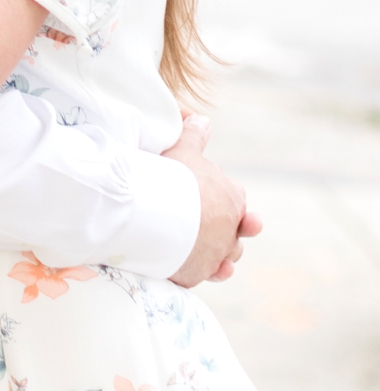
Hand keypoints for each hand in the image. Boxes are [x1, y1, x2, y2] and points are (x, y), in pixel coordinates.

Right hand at [165, 112, 262, 287]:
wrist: (157, 209)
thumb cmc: (171, 176)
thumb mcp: (182, 148)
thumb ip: (194, 134)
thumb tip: (200, 117)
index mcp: (232, 196)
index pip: (234, 199)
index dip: (221, 199)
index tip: (206, 197)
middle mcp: (232, 226)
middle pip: (234, 230)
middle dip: (225, 229)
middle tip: (207, 224)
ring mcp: (218, 251)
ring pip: (226, 255)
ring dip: (219, 252)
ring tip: (202, 247)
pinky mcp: (200, 271)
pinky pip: (207, 273)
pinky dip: (208, 270)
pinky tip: (201, 267)